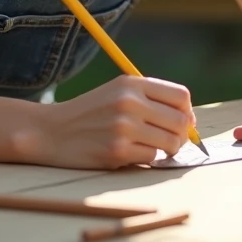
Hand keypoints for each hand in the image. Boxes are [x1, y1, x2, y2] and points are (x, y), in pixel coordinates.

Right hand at [34, 75, 195, 168]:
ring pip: (170, 142)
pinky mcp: (117, 151)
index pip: (181, 96)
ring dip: (167, 149)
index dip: (187, 111)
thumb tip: (190, 120)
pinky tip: (131, 154)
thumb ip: (150, 99)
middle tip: (172, 141)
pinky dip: (147, 158)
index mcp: (132, 83)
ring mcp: (123, 127)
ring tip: (152, 148)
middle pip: (181, 121)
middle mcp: (129, 102)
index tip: (183, 121)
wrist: (52, 131)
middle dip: (182, 135)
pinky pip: (151, 158)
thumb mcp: (117, 92)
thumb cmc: (90, 113)